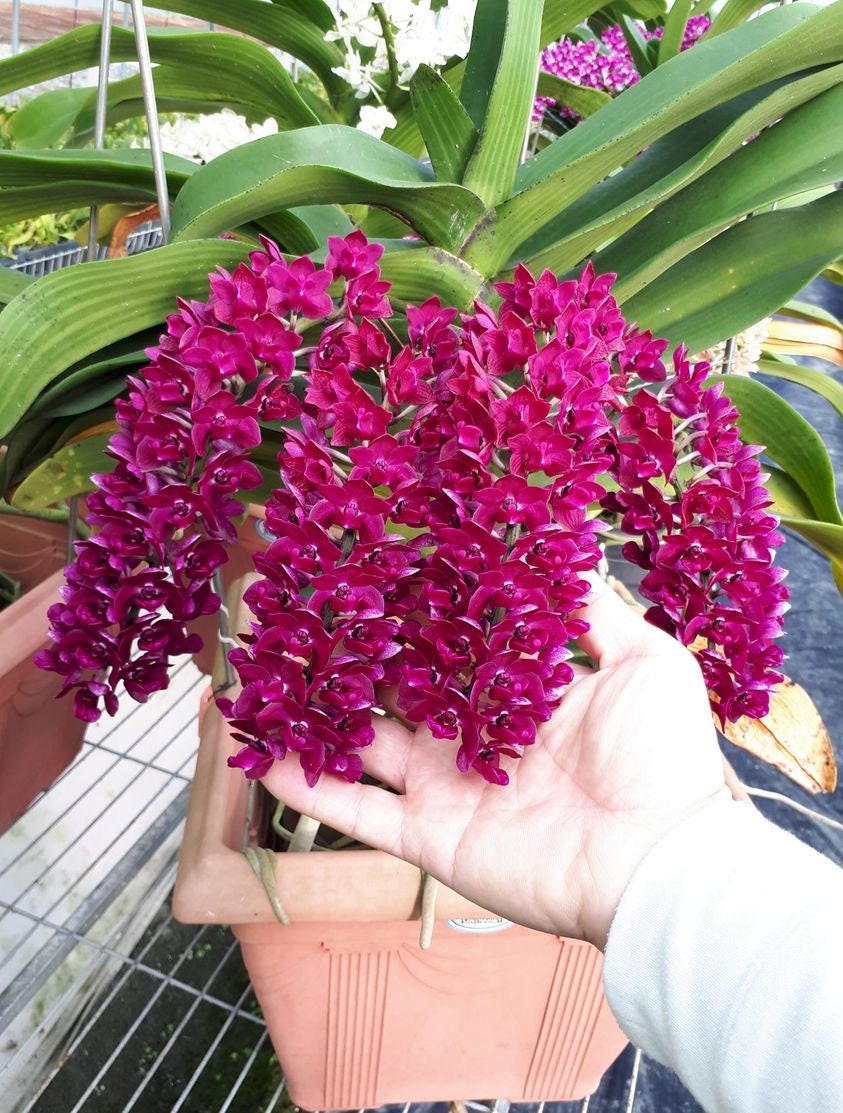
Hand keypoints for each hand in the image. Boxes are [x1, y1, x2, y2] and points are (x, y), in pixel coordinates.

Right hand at [262, 576, 731, 948]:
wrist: (660, 865)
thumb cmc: (661, 758)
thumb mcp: (645, 661)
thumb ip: (597, 610)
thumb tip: (567, 550)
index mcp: (517, 693)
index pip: (450, 642)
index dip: (411, 611)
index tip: (370, 572)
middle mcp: (472, 737)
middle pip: (395, 690)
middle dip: (350, 658)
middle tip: (299, 618)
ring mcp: (446, 788)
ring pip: (363, 745)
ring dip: (316, 715)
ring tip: (266, 676)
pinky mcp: (428, 837)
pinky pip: (356, 812)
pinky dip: (308, 788)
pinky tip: (264, 754)